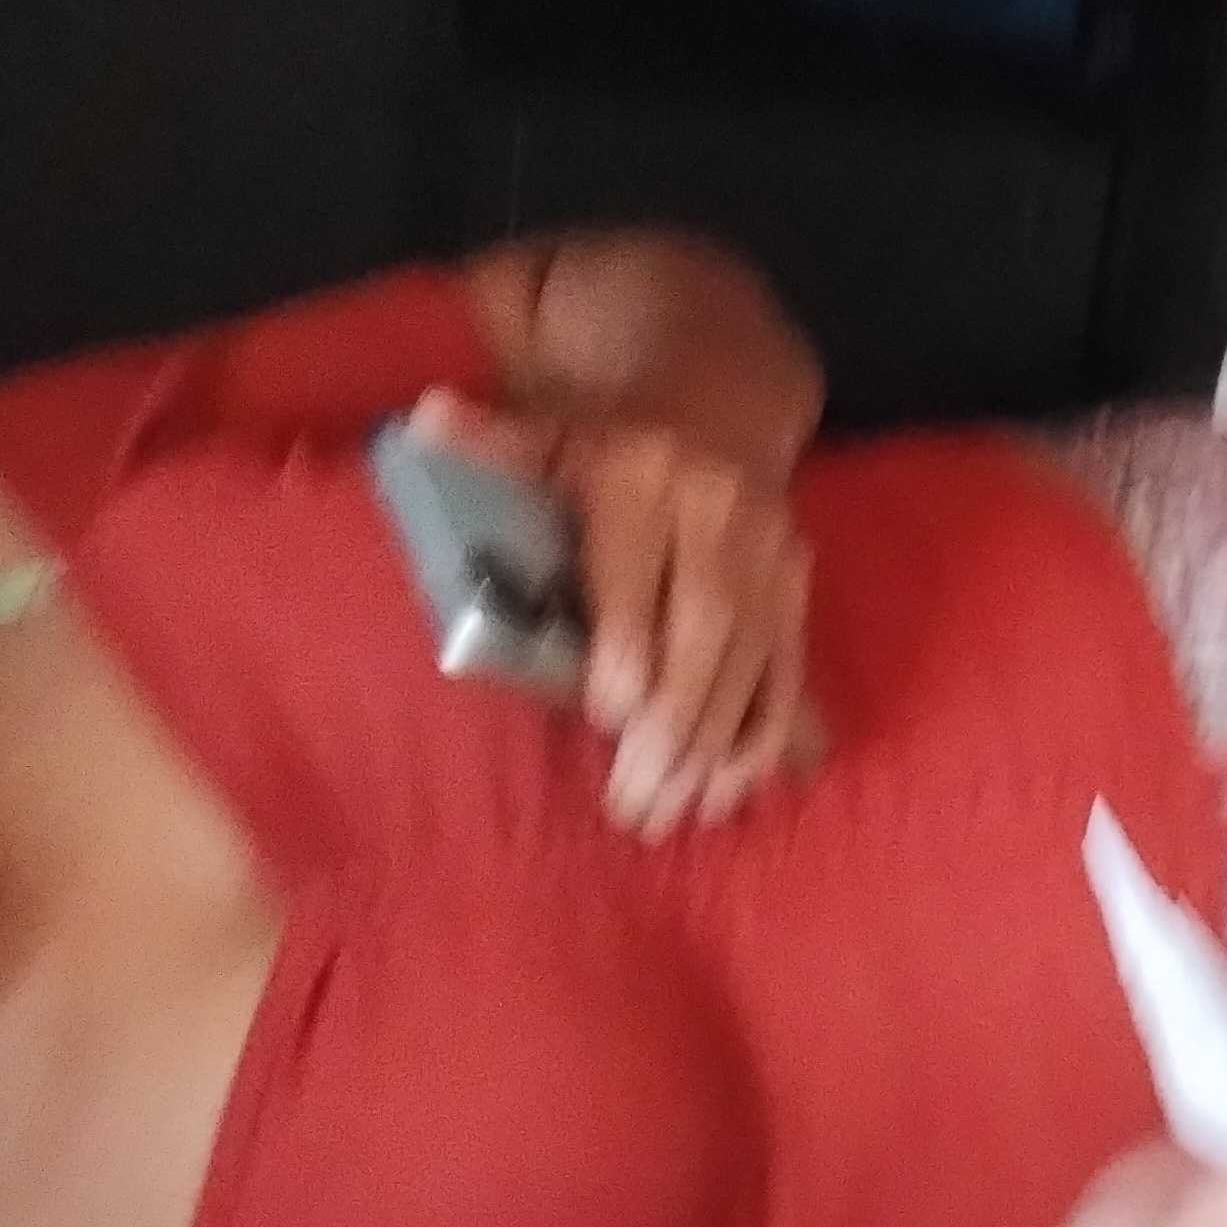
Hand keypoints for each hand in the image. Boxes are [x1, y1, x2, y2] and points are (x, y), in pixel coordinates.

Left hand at [411, 387, 821, 835]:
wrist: (719, 413)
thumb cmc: (605, 451)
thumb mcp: (545, 437)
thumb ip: (490, 443)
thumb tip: (427, 416)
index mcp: (645, 476)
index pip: (638, 566)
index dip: (630, 641)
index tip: (607, 715)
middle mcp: (721, 513)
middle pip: (708, 625)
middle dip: (677, 721)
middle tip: (639, 799)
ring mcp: (771, 554)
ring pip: (753, 659)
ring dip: (718, 746)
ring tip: (675, 813)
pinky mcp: (799, 590)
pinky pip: (789, 669)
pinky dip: (766, 734)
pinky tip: (733, 789)